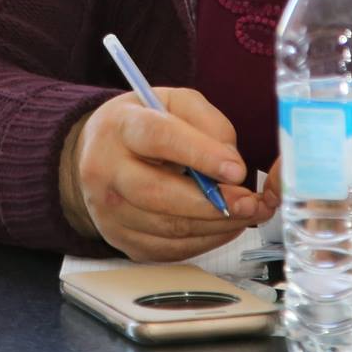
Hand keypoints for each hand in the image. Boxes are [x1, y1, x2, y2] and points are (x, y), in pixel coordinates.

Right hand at [59, 88, 269, 260]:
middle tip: (249, 203)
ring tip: (245, 214)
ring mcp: (108, 210)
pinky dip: (203, 241)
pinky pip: (168, 249)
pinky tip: (223, 226)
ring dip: (215, 225)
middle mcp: (105, 169)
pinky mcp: (120, 238)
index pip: (158, 138)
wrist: (102, 153)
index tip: (237, 170)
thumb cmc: (144, 125)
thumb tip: (231, 164)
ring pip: (168, 227)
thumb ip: (208, 123)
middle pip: (158, 193)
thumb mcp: (175, 103)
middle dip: (211, 203)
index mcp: (120, 126)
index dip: (200, 154)